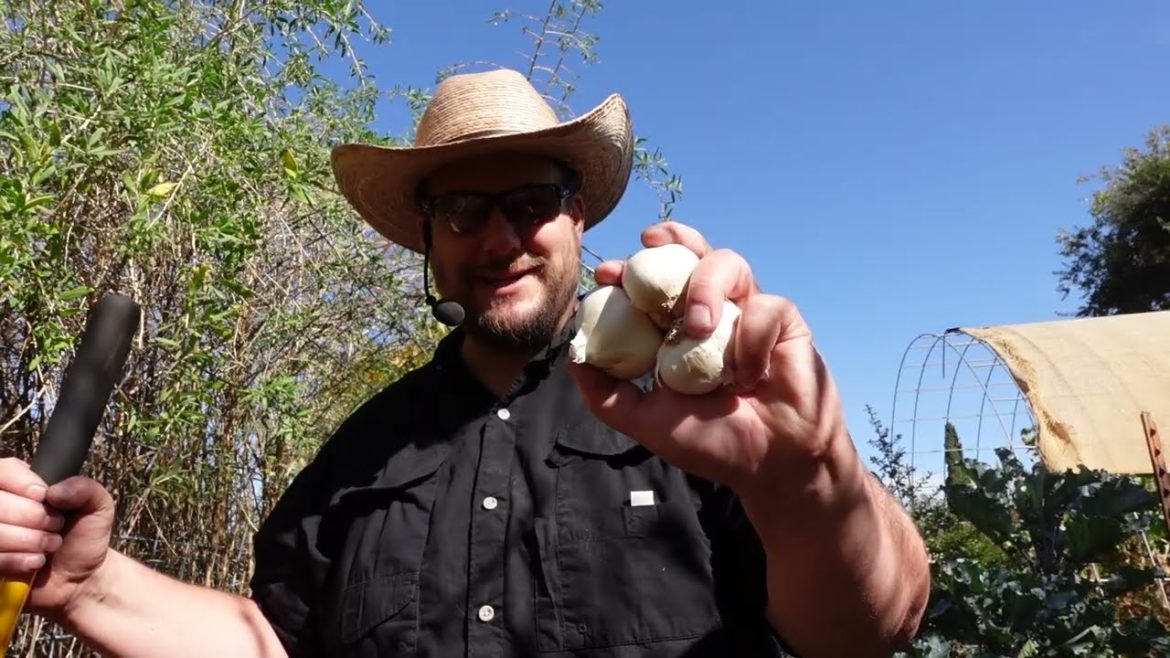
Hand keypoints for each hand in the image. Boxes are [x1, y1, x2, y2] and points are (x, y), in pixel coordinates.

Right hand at [0, 457, 114, 620]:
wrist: (80, 579)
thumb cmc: (84, 537)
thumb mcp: (99, 507)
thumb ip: (85, 488)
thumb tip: (54, 491)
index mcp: (20, 487)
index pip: (3, 470)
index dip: (21, 483)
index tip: (45, 497)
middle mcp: (2, 508)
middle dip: (33, 517)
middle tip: (56, 527)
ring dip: (29, 541)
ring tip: (50, 545)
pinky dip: (17, 561)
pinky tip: (35, 562)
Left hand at [568, 222, 850, 501]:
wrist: (770, 466)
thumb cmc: (711, 442)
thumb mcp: (646, 421)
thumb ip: (606, 394)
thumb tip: (572, 360)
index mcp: (674, 329)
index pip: (650, 284)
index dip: (629, 270)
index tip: (607, 274)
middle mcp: (710, 312)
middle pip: (691, 254)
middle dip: (671, 240)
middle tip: (649, 245)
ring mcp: (746, 312)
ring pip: (728, 264)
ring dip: (706, 286)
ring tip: (697, 326)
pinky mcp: (784, 321)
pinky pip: (766, 307)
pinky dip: (751, 339)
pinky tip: (747, 376)